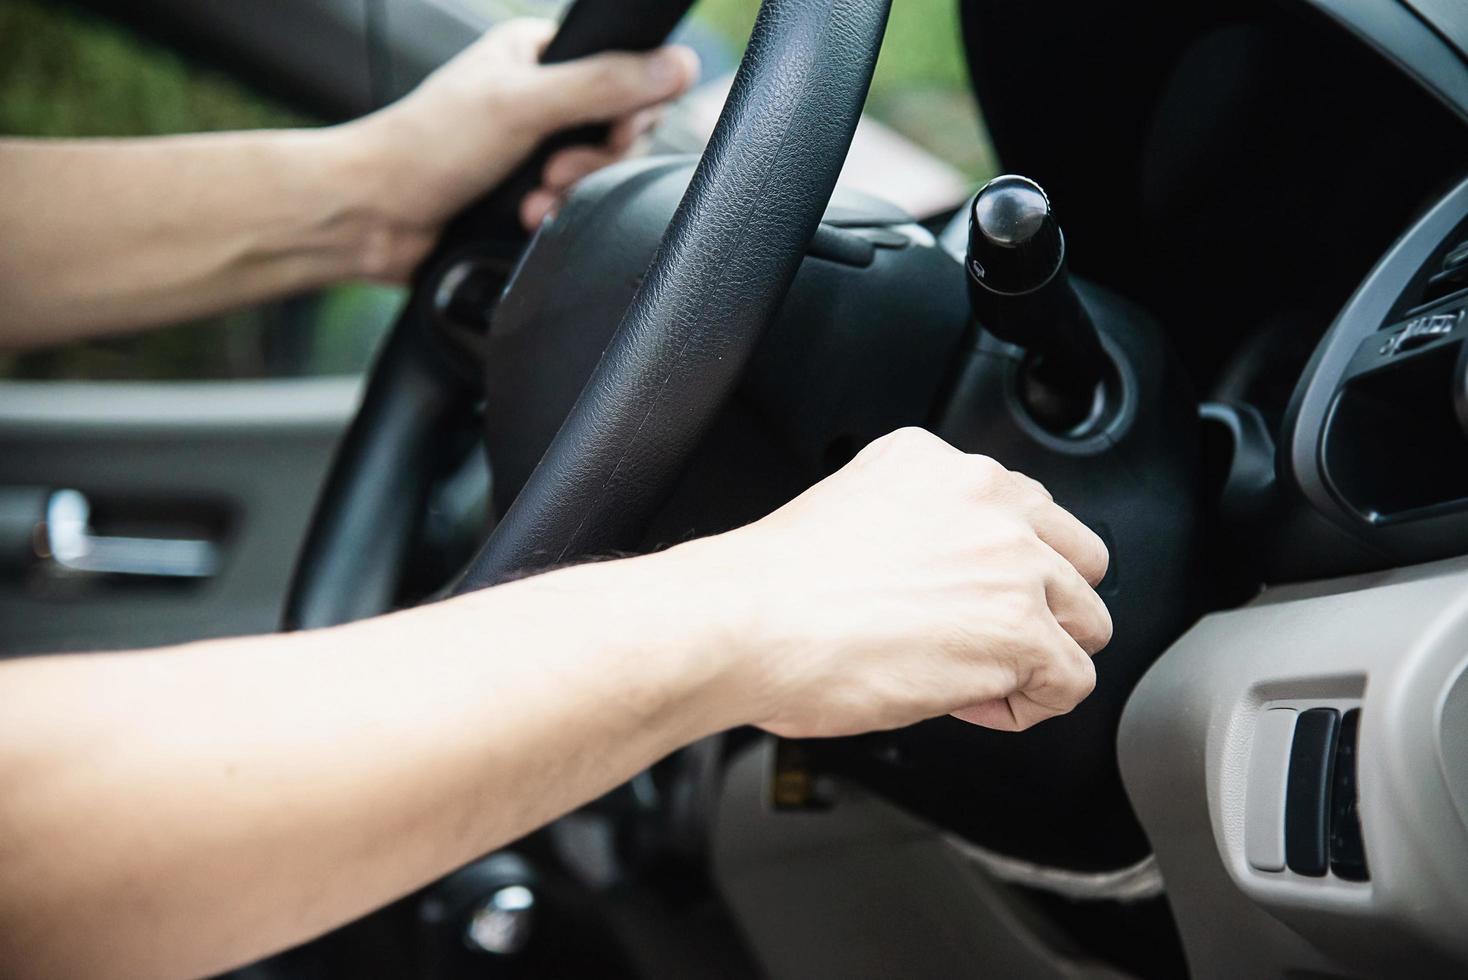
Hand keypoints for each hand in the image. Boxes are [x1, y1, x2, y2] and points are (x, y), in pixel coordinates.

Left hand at [344, 18, 699, 277]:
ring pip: (596, 175)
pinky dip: (554, 218)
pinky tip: (526, 219)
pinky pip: (570, 209)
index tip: (614, 132)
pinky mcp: (523, 195)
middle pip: (617, 131)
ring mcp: (531, 150)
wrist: (371, 216)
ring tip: (534, 199)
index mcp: (537, 55)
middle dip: (595, 161)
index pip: (623, 72)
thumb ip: (604, 84)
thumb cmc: (426, 147)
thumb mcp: (524, 104)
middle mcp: (538, 98)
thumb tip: (678, 66)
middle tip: (557, 170)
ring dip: (571, 194)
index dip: (631, 110)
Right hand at [690, 427, 1111, 737]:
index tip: (961, 598)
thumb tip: (937, 584)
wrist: (748, 621)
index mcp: (940, 464)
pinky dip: (1030, 706)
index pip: (1022, 511)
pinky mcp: (1022, 632)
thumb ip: (916, 528)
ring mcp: (1012, 565)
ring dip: (1040, 656)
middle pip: (1075, 559)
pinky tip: (972, 704)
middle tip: (980, 640)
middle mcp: (988, 501)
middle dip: (1039, 606)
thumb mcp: (853, 510)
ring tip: (974, 677)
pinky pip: (1072, 681)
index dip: (998, 568)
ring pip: (1086, 620)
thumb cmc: (773, 586)